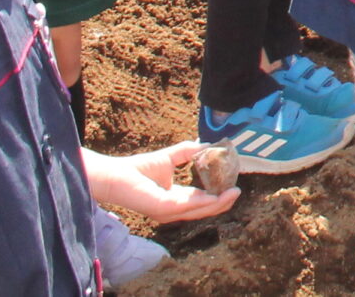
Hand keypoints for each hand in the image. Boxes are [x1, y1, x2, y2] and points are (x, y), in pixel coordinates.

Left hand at [84, 143, 241, 223]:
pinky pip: (188, 205)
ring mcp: (167, 212)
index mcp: (175, 201)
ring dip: (218, 203)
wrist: (116, 174)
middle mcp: (172, 210)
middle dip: (222, 203)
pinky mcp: (162, 207)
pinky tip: (216, 194)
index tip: (233, 185)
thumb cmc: (137, 169)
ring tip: (233, 192)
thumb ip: (187, 152)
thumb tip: (208, 144)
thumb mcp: (170, 157)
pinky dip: (204, 201)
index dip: (217, 196)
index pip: (200, 203)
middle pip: (203, 210)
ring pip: (199, 211)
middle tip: (238, 191)